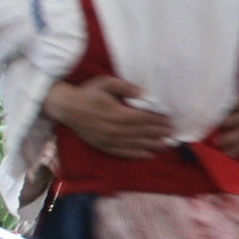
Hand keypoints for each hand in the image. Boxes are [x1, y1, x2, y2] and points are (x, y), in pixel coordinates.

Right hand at [45, 74, 173, 158]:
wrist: (66, 107)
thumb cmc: (88, 93)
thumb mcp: (106, 83)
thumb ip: (126, 87)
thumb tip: (144, 94)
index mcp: (118, 113)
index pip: (143, 118)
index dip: (158, 120)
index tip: (170, 121)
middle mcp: (115, 129)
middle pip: (142, 132)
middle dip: (158, 133)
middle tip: (173, 134)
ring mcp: (108, 139)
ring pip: (134, 144)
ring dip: (151, 145)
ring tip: (165, 146)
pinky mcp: (102, 145)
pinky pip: (122, 152)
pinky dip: (136, 155)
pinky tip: (147, 155)